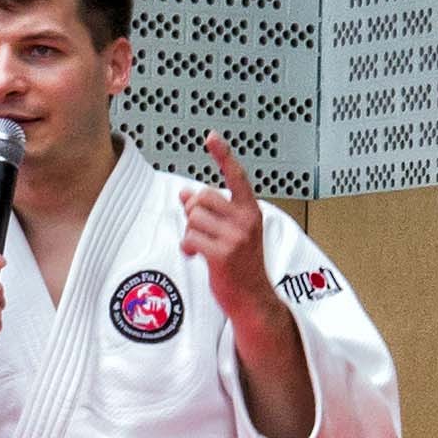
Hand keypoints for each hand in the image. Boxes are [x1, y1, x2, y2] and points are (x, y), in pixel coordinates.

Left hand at [179, 133, 274, 326]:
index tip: (211, 137)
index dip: (222, 155)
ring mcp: (235, 237)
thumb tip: (184, 194)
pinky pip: (190, 237)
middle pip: (202, 197)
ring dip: (190, 231)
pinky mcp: (222, 254)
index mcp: (251, 211)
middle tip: (199, 228)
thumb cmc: (242, 267)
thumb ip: (211, 212)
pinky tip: (195, 255)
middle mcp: (246, 220)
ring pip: (193, 217)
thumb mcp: (232, 233)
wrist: (252, 299)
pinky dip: (187, 246)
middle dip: (194, 211)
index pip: (236, 176)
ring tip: (200, 246)